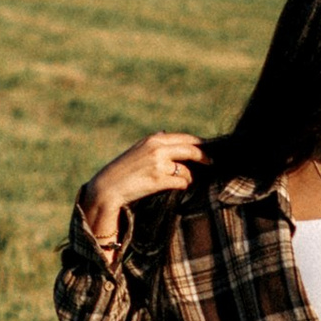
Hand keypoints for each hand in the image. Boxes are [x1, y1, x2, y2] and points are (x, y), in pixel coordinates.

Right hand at [79, 129, 204, 247]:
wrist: (108, 187)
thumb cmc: (124, 170)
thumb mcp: (138, 149)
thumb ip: (154, 142)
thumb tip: (166, 132)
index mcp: (154, 139)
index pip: (185, 138)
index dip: (200, 144)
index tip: (209, 148)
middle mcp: (157, 149)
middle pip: (191, 150)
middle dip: (204, 157)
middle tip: (212, 163)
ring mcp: (158, 164)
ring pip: (187, 170)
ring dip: (189, 177)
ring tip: (185, 181)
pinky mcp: (158, 180)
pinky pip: (181, 182)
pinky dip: (183, 185)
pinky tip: (179, 187)